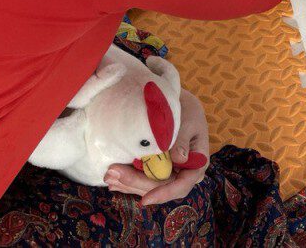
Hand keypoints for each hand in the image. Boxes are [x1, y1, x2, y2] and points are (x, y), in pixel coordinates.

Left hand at [104, 89, 209, 206]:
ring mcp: (170, 173)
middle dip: (137, 184)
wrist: (180, 105)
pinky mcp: (157, 170)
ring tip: (109, 175)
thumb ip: (183, 141)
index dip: (164, 193)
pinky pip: (143, 180)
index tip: (146, 199)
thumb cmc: (188, 112)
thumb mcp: (189, 123)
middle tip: (114, 174)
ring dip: (128, 183)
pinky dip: (128, 181)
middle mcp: (184, 173)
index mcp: (197, 164)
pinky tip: (113, 181)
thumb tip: (180, 159)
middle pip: (161, 187)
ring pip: (149, 187)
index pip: (182, 185)